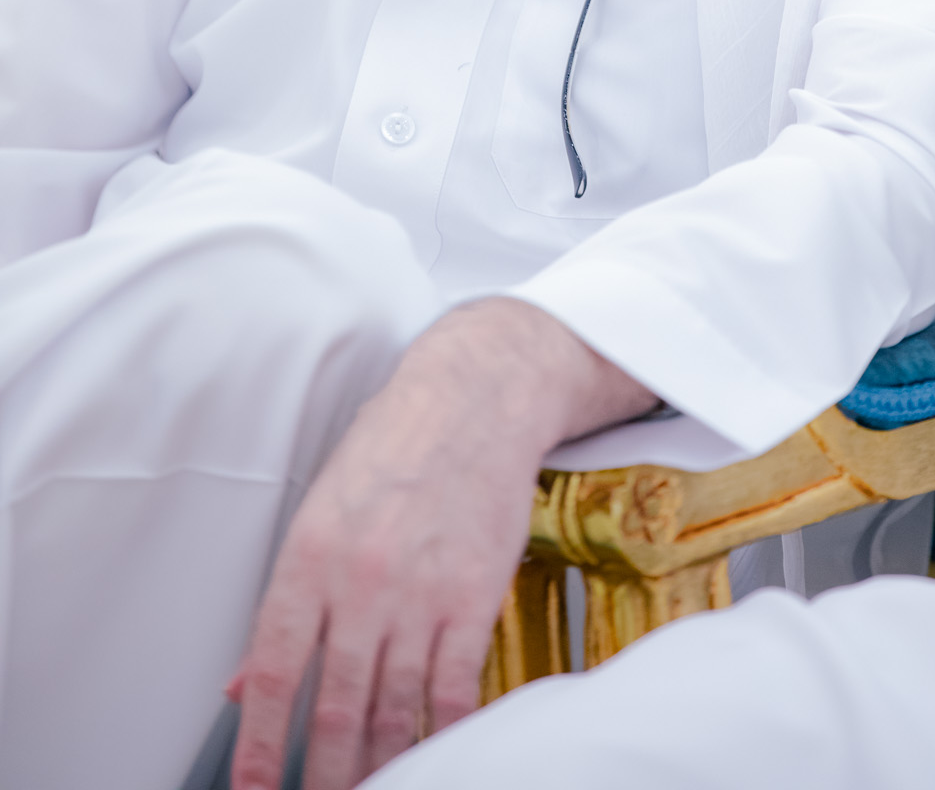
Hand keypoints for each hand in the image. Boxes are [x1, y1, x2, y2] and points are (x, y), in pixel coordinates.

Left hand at [228, 297, 655, 789]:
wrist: (475, 398)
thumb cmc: (394, 444)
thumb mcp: (321, 507)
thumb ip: (286, 602)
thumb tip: (243, 684)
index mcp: (309, 556)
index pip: (274, 674)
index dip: (260, 747)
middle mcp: (362, 580)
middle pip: (335, 707)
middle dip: (323, 774)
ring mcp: (421, 592)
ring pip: (394, 707)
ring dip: (381, 765)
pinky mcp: (475, 595)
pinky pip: (455, 686)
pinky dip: (444, 732)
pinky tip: (436, 755)